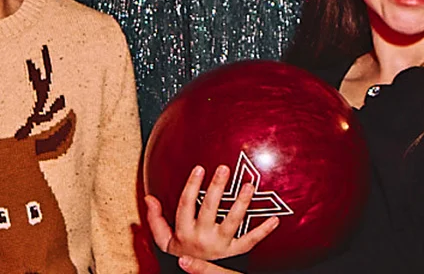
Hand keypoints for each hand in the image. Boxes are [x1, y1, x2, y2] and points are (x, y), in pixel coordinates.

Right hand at [144, 165, 277, 262]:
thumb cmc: (180, 255)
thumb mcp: (164, 241)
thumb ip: (156, 220)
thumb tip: (149, 198)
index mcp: (184, 232)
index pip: (186, 204)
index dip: (192, 186)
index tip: (199, 168)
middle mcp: (202, 238)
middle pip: (209, 208)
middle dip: (217, 187)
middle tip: (224, 168)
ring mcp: (221, 246)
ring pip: (232, 222)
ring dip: (241, 203)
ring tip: (249, 186)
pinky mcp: (235, 252)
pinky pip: (250, 241)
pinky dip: (263, 231)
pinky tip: (275, 219)